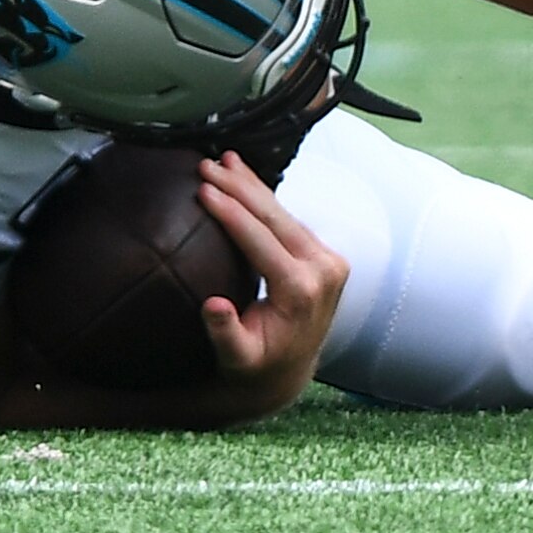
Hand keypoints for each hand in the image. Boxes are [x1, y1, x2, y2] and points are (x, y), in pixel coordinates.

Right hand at [193, 151, 346, 396]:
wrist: (290, 372)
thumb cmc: (256, 365)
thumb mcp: (237, 358)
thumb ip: (226, 334)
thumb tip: (213, 306)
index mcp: (301, 292)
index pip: (261, 241)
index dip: (230, 212)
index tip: (202, 189)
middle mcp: (322, 272)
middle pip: (275, 218)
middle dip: (238, 188)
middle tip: (205, 165)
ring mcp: (330, 262)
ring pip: (284, 212)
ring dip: (251, 185)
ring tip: (222, 159)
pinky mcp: (327, 256)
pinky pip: (290, 219)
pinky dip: (265, 197)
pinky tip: (244, 175)